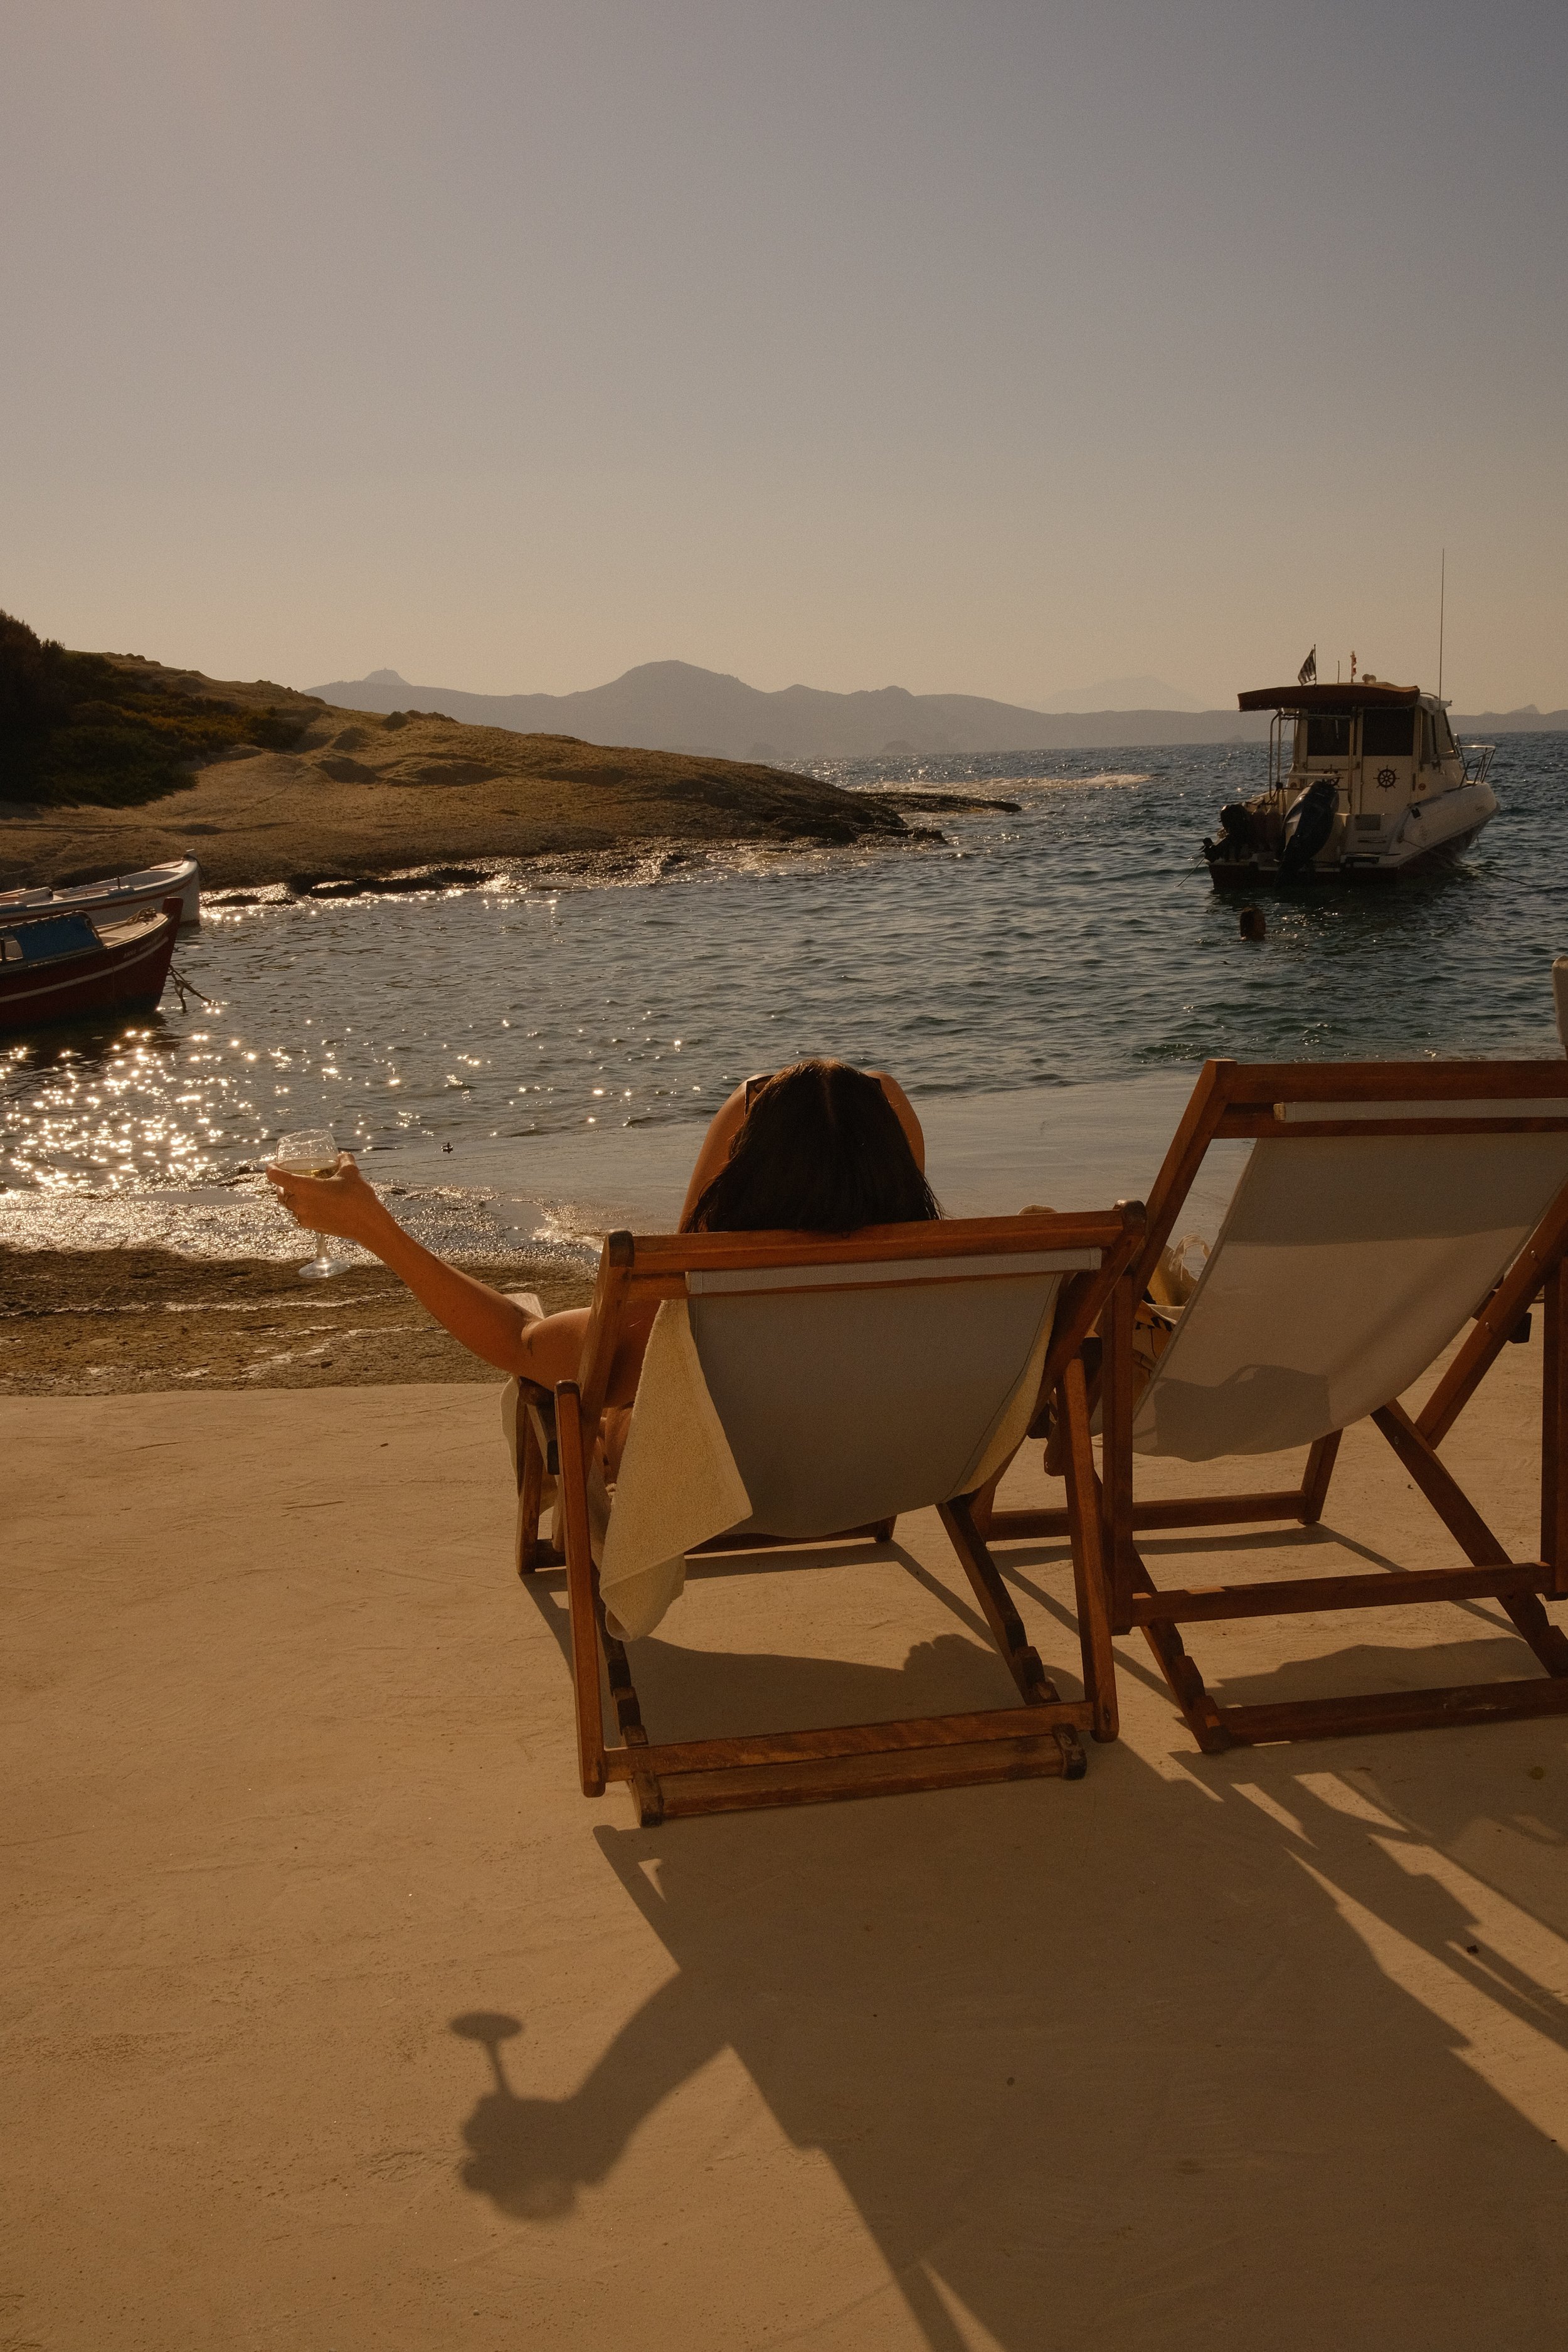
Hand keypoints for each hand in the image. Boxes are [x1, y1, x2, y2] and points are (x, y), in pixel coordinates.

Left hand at [265, 1151, 390, 1247]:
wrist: (368, 1225)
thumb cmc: (358, 1197)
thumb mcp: (351, 1173)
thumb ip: (344, 1160)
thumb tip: (342, 1155)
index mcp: (303, 1188)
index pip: (276, 1177)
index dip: (272, 1169)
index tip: (273, 1165)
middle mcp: (300, 1204)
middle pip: (281, 1193)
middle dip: (283, 1185)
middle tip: (290, 1176)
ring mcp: (305, 1218)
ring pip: (291, 1206)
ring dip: (294, 1197)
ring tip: (304, 1190)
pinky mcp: (313, 1227)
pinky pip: (301, 1216)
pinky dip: (304, 1208)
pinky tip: (316, 1203)